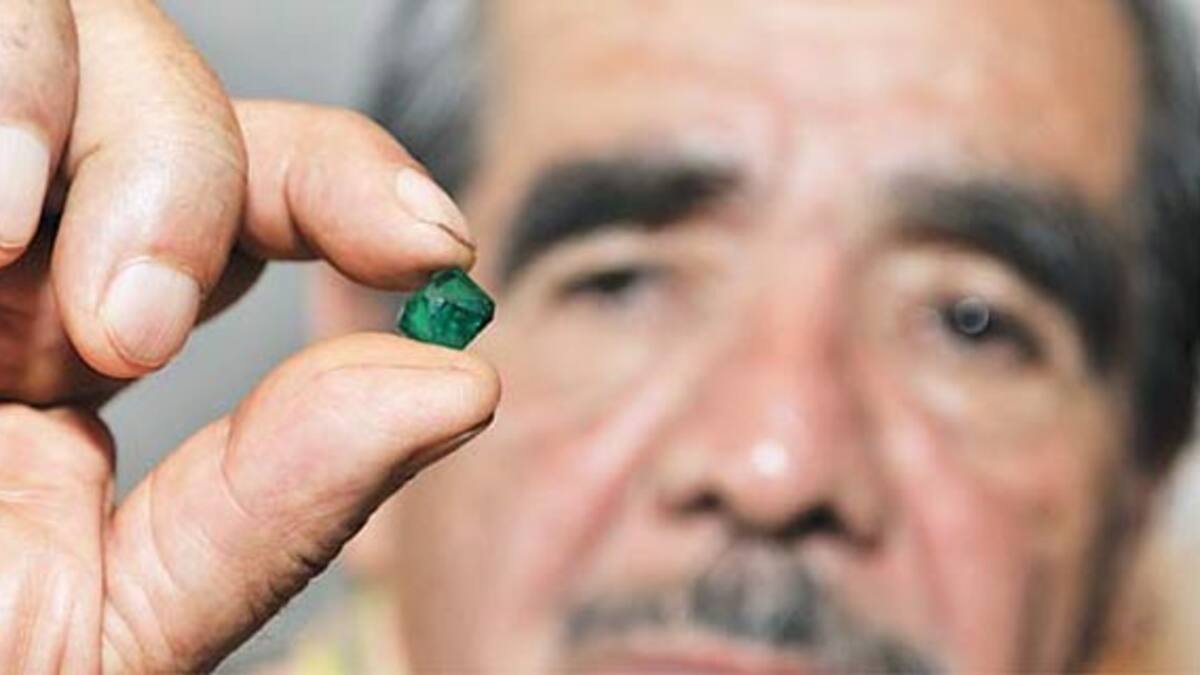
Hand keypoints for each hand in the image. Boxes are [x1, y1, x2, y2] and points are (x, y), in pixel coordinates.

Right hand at [0, 0, 499, 670]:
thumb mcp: (100, 624)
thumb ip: (276, 510)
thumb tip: (459, 385)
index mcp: (71, 316)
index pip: (258, 183)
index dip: (353, 183)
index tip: (432, 245)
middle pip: (164, 82)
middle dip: (182, 179)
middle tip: (125, 332)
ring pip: (51, 12)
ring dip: (48, 109)